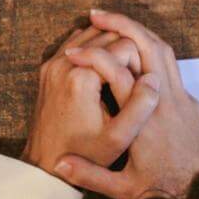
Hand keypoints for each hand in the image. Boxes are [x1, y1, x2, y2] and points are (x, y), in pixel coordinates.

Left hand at [22, 23, 156, 176]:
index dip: (139, 62)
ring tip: (124, 72)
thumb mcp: (118, 138)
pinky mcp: (48, 68)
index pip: (124, 45)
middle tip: (135, 77)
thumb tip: (154, 80)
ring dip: (111, 46)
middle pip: (107, 35)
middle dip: (126, 51)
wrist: (45, 164)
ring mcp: (52, 63)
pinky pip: (75, 42)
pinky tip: (105, 70)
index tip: (140, 84)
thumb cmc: (85, 153)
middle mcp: (63, 63)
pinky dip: (93, 48)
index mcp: (82, 77)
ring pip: (91, 34)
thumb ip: (139, 107)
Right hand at [52, 11, 198, 198]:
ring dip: (139, 32)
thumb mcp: (127, 190)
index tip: (72, 54)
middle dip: (121, 25)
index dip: (92, 57)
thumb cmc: (171, 194)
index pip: (118, 73)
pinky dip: (153, 49)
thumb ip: (92, 176)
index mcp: (146, 120)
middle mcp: (166, 102)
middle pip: (148, 46)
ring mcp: (183, 99)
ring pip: (164, 50)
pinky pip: (172, 65)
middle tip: (95, 15)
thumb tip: (59, 163)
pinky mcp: (191, 103)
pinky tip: (137, 53)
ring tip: (115, 25)